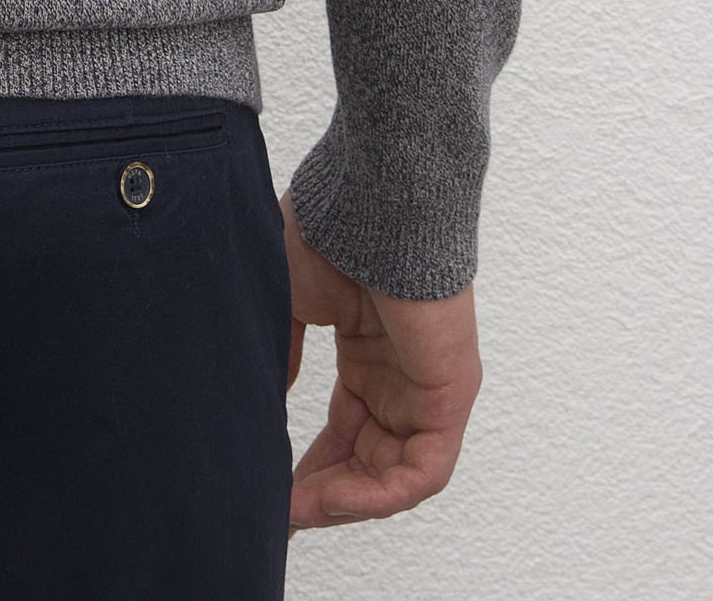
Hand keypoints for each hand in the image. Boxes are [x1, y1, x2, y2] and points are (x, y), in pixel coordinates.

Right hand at [280, 192, 482, 531]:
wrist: (373, 198)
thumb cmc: (333, 229)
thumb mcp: (292, 300)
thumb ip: (281, 354)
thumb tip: (262, 404)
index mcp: (369, 352)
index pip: (345, 431)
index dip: (308, 466)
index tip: (268, 491)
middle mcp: (402, 378)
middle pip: (366, 462)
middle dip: (320, 493)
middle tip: (276, 514)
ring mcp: (429, 389)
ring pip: (392, 475)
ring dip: (341, 501)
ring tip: (293, 510)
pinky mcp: (450, 396)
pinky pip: (421, 471)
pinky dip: (376, 495)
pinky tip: (329, 498)